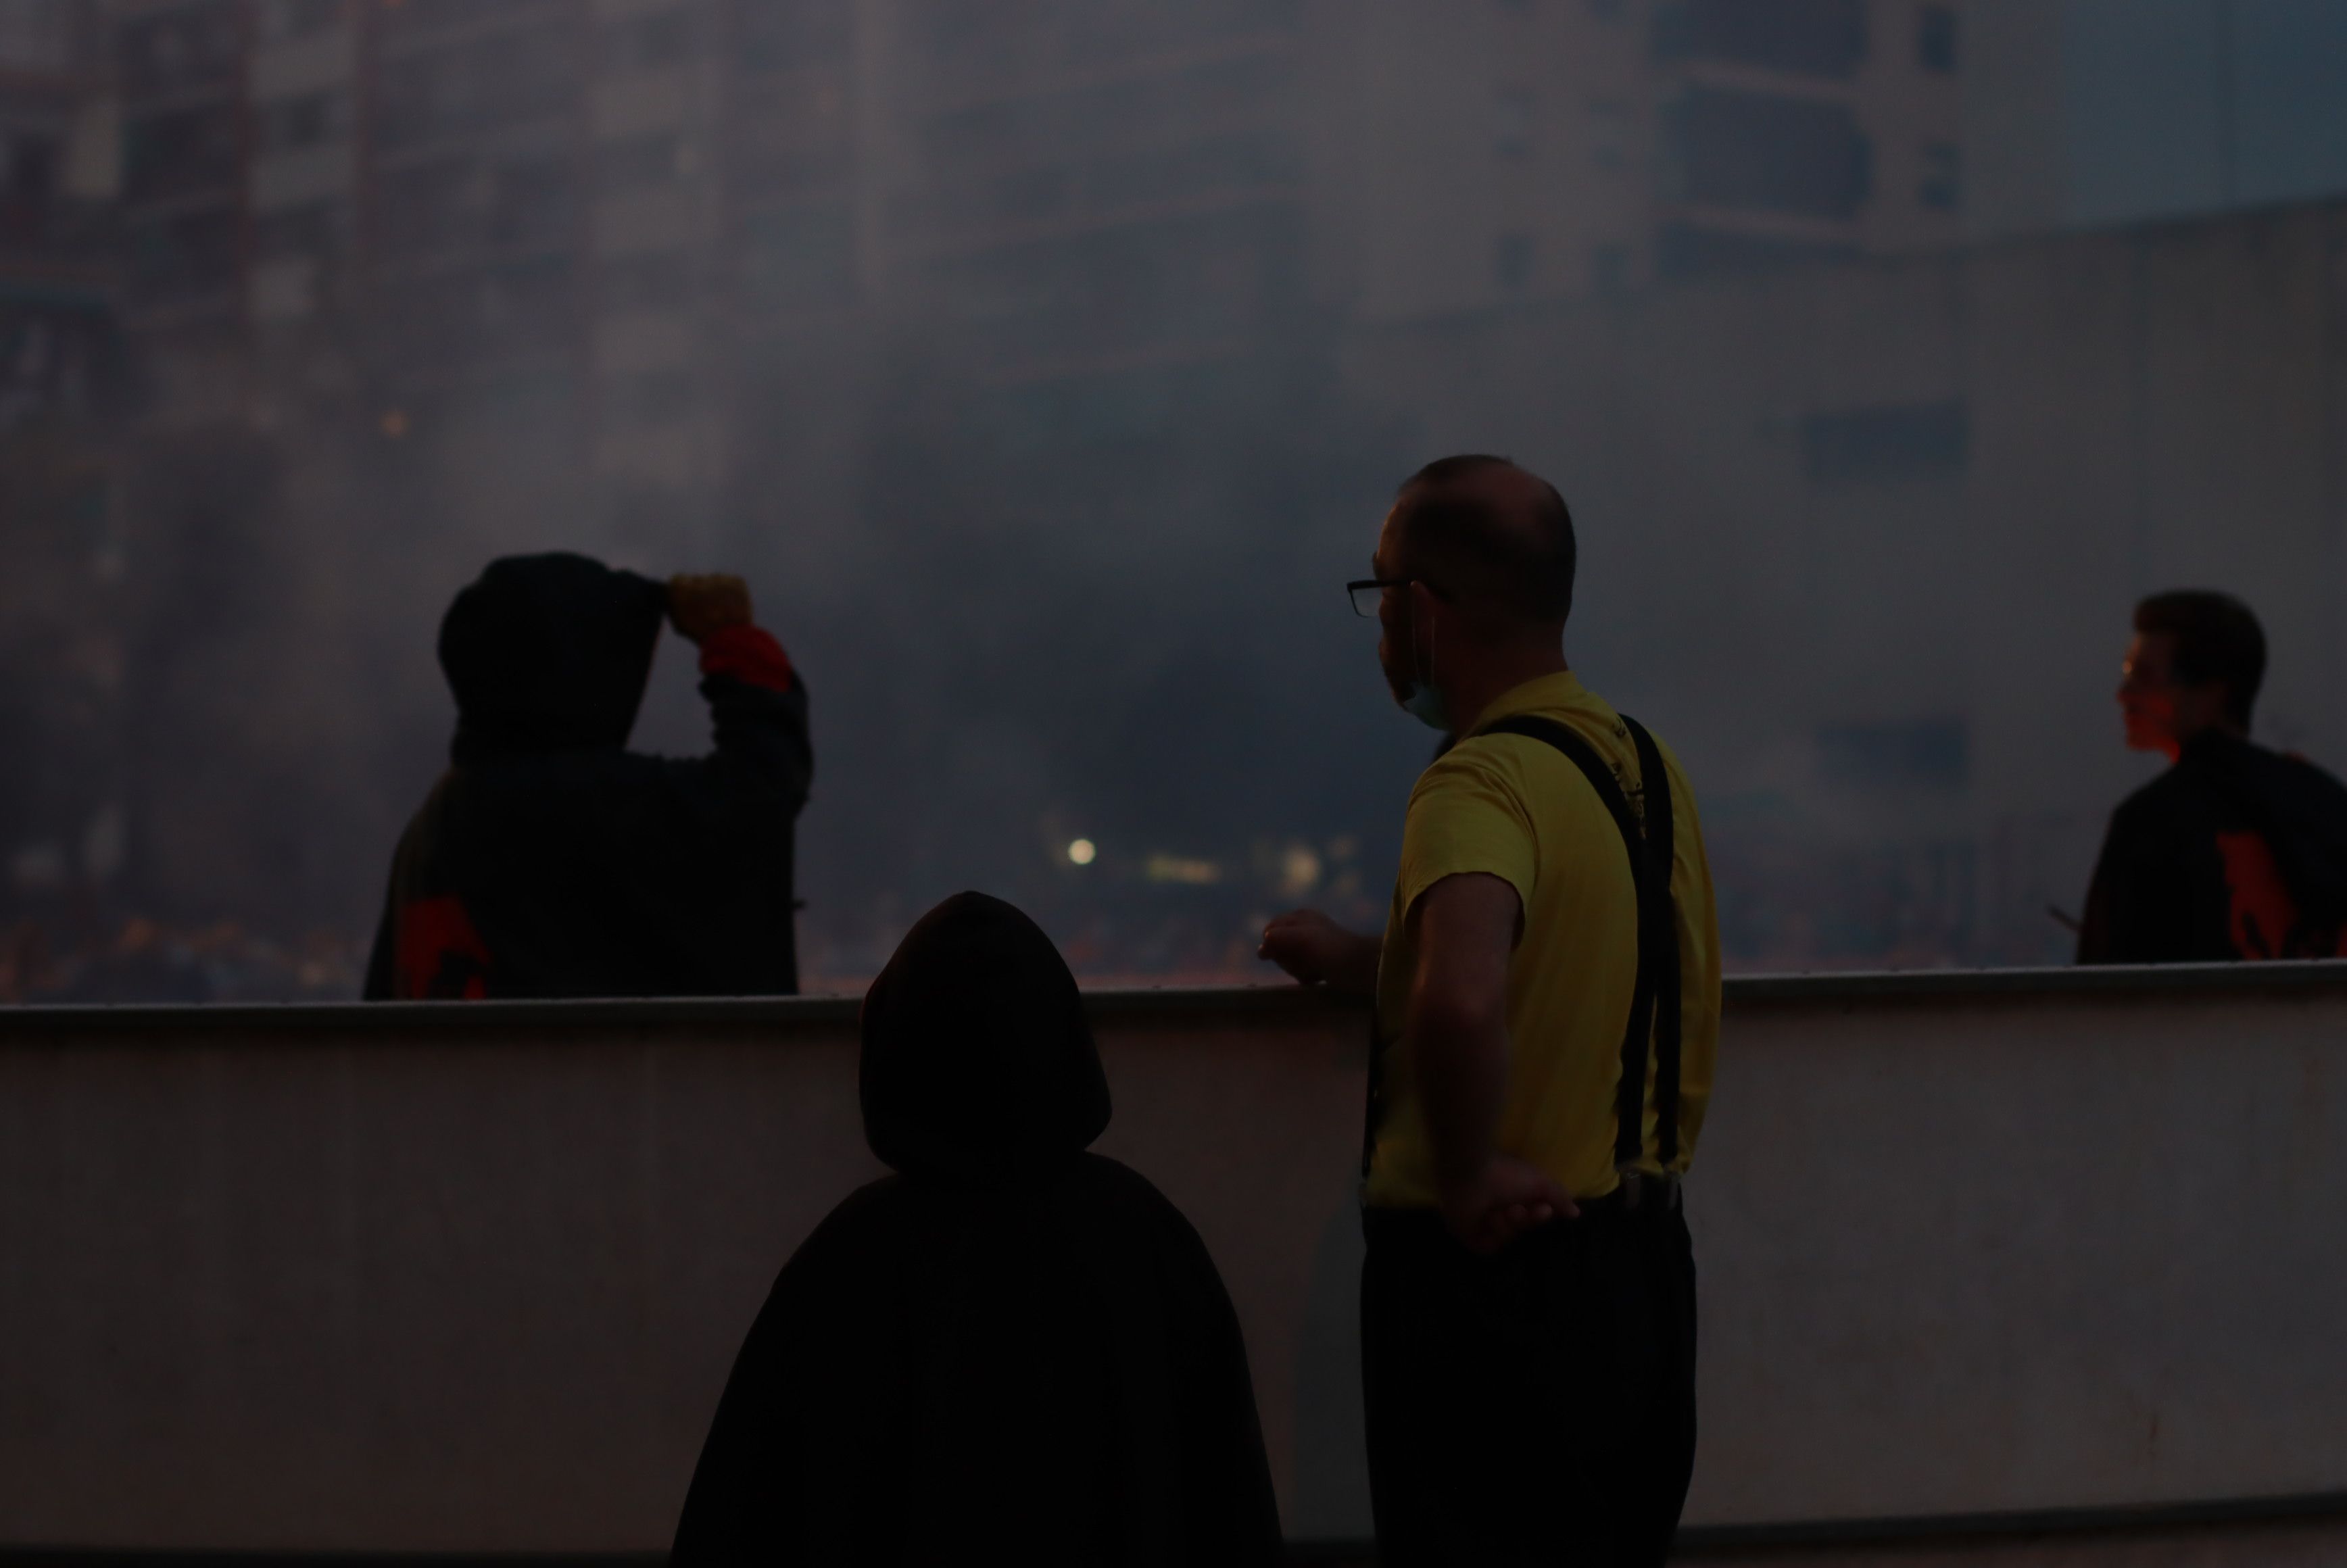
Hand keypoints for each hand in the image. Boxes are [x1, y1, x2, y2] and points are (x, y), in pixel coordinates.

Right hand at [667, 573, 752, 643]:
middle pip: (698, 580)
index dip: (685, 591)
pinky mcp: (736, 581)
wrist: (729, 638)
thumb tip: (675, 598)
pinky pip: (733, 583)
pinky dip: (733, 592)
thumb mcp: (679, 623)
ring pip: (716, 581)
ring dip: (718, 591)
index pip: (678, 579)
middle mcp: (698, 579)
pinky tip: (733, 607)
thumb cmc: (700, 633)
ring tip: (722, 610)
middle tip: (709, 607)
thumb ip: (675, 606)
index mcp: (680, 587)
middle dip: (702, 591)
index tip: (690, 600)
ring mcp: (719, 579)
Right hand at [1258, 908, 1378, 994]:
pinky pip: (1301, 970)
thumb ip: (1278, 938)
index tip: (1286, 955)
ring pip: (1289, 962)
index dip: (1273, 947)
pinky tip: (1318, 978)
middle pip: (1278, 948)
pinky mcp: (1320, 962)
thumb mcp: (1302, 939)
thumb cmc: (1333, 950)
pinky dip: (1307, 976)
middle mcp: (1303, 928)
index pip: (1269, 932)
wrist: (1365, 967)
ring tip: (1314, 972)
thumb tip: (1261, 948)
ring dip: (1298, 970)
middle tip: (1305, 963)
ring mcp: (1312, 946)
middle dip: (1288, 960)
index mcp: (1298, 917)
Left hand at [1439, 1154, 1577, 1254]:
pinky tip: (1488, 1217)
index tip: (1544, 1209)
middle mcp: (1500, 1211)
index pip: (1534, 1217)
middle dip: (1525, 1220)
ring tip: (1500, 1208)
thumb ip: (1559, 1197)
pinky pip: (1490, 1246)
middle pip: (1522, 1229)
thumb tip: (1576, 1213)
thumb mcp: (1540, 1183)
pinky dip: (1493, 1234)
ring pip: (1508, 1238)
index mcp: (1514, 1197)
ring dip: (1508, 1223)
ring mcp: (1484, 1225)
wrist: (1472, 1175)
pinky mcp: (1469, 1236)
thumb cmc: (1507, 1175)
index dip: (1541, 1216)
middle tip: (1518, 1209)